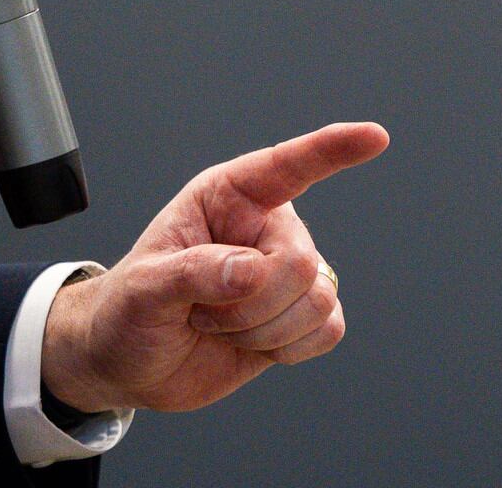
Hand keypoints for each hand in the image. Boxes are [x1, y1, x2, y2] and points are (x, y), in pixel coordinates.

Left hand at [41, 121, 390, 415]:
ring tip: (220, 325)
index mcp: (228, 197)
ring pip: (318, 300)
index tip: (374, 137)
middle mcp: (265, 229)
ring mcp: (284, 275)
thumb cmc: (127, 309)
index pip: (287, 166)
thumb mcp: (142, 288)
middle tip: (203, 310)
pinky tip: (252, 344)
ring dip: (263, 330)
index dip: (332, 150)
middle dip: (251, 304)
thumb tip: (253, 271)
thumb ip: (194, 272)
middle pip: (301, 261)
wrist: (128, 364)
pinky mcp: (298, 318)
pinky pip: (328, 330)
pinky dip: (289, 348)